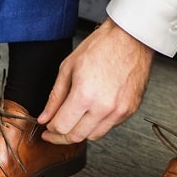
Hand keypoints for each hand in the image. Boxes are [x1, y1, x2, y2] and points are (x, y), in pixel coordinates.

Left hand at [38, 18, 153, 143]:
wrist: (131, 38)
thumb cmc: (102, 46)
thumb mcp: (68, 68)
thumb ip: (55, 97)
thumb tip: (45, 117)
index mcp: (85, 95)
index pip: (62, 126)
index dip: (50, 130)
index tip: (47, 129)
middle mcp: (104, 107)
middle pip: (77, 136)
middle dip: (61, 137)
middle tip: (55, 132)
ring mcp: (119, 111)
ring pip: (94, 136)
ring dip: (80, 132)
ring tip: (73, 122)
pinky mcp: (130, 110)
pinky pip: (109, 127)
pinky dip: (97, 125)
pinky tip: (91, 113)